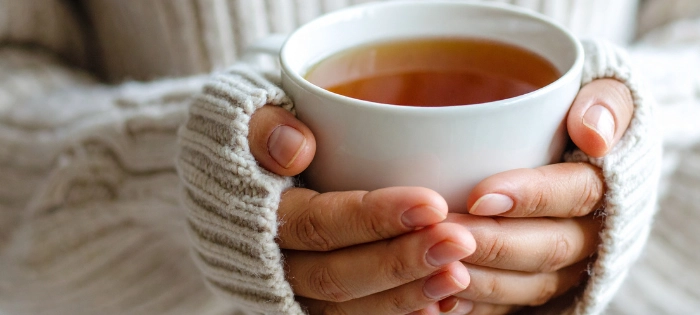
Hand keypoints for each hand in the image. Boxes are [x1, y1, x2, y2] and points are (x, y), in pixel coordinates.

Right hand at [248, 106, 475, 314]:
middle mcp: (272, 263)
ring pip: (348, 307)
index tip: (432, 203)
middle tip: (458, 242)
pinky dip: (397, 313)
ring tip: (458, 274)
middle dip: (400, 263)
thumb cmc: (248, 133)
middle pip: (336, 275)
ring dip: (406, 294)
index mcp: (256, 215)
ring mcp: (292, 289)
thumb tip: (295, 149)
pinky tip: (440, 303)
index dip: (373, 217)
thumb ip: (262, 126)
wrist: (230, 171)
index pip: (317, 222)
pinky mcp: (313, 300)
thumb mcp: (240, 112)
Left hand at [438, 79, 635, 314]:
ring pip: (528, 285)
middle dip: (493, 243)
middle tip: (442, 231)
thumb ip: (607, 101)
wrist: (574, 147)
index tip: (479, 195)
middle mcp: (591, 234)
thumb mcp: (605, 88)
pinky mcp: (535, 285)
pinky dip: (476, 307)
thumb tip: (595, 135)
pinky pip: (510, 308)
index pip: (578, 193)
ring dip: (481, 279)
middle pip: (549, 247)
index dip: (531, 197)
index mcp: (608, 184)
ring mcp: (564, 267)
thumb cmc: (577, 111)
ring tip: (432, 264)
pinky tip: (438, 300)